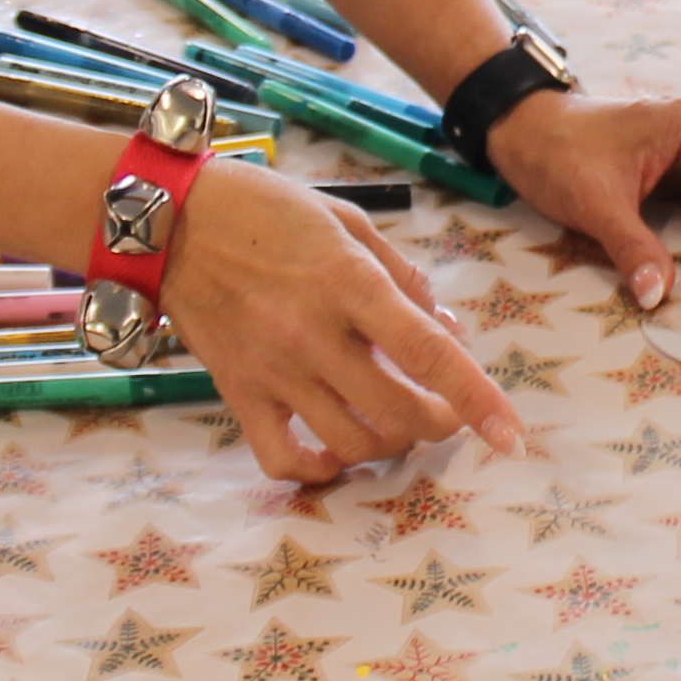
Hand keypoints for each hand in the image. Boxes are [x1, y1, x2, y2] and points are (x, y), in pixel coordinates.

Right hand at [158, 159, 526, 482]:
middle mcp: (312, 335)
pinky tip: (338, 451)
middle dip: (441, 423)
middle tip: (445, 407)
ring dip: (392, 445)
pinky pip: (283, 460)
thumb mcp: (347, 222)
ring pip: (353, 444)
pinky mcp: (237, 393)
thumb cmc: (266, 210)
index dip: (477, 398)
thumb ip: (404, 278)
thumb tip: (448, 333)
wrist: (168, 220)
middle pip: (400, 414)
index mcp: (348, 282)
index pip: (426, 353)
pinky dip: (320, 470)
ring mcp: (272, 371)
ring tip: (398, 420)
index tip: (511, 435)